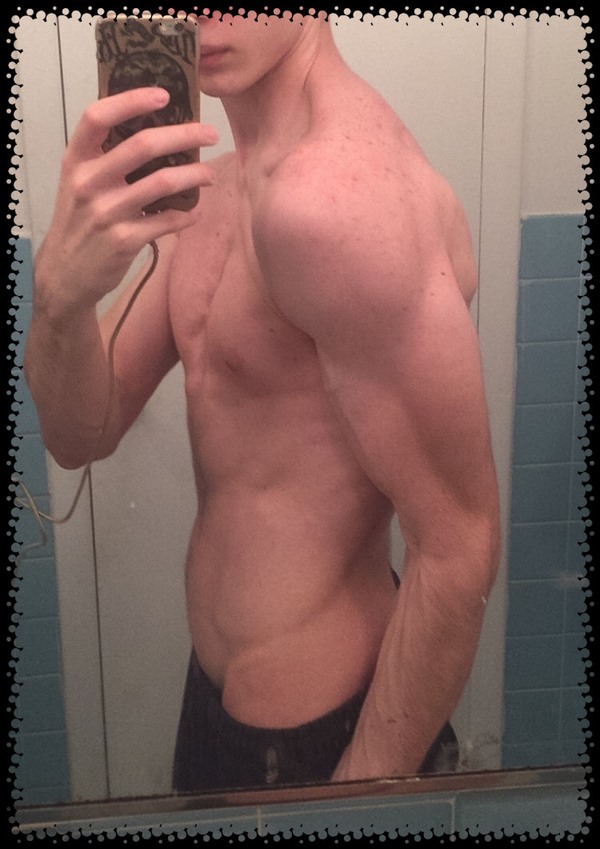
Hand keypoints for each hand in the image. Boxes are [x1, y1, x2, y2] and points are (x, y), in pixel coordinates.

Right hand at [34, 86, 217, 318]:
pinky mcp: (124, 240)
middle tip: (210, 133)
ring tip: (209, 175)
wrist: (65, 273)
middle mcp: (88, 182)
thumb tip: (156, 130)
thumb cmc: (79, 221)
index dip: (132, 100)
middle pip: (143, 145)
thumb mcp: (79, 182)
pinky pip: (168, 220)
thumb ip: (105, 158)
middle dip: (185, 134)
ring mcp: (106, 212)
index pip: (98, 116)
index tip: (164, 95)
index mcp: (76, 160)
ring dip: (195, 174)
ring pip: (163, 182)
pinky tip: (194, 212)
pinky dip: (187, 215)